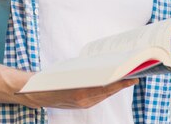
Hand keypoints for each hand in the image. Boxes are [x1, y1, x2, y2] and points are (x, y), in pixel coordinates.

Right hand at [15, 79, 138, 108]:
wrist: (35, 92)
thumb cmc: (51, 77)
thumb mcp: (68, 70)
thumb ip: (85, 71)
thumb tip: (103, 66)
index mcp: (81, 93)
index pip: (107, 87)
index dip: (121, 82)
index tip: (133, 76)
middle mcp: (84, 101)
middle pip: (109, 92)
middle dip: (122, 84)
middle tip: (135, 74)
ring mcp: (83, 104)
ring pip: (105, 95)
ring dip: (116, 87)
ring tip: (126, 78)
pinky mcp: (81, 104)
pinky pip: (98, 97)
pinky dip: (106, 90)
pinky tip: (111, 83)